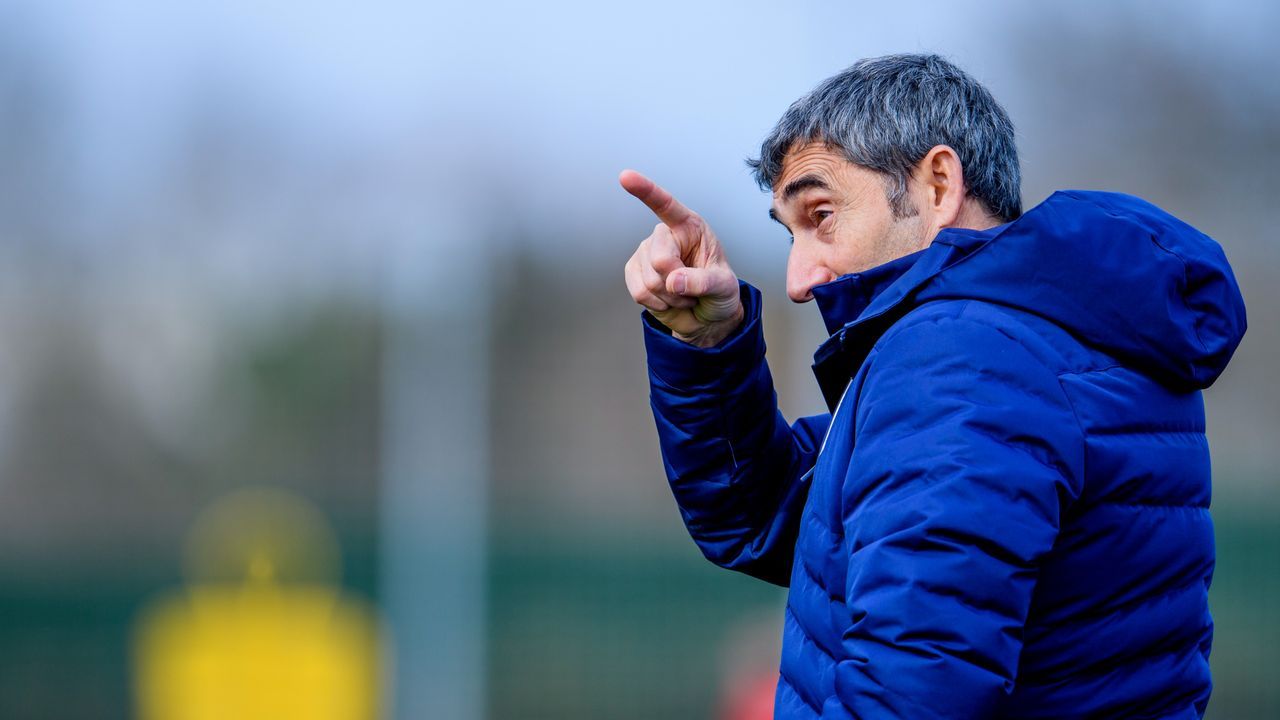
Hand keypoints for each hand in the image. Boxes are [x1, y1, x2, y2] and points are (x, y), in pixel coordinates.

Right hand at [620, 169, 743, 347]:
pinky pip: (639, 292)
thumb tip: (673, 280)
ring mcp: (646, 253)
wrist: (707, 316)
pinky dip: (657, 304)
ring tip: (683, 295)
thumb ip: (703, 282)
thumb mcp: (724, 287)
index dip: (646, 191)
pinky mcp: (634, 273)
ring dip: (670, 297)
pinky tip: (668, 300)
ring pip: (649, 281)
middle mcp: (665, 236)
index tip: (625, 177)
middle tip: (692, 289)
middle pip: (660, 259)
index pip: (666, 205)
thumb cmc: (719, 292)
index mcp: (689, 227)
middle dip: (677, 282)